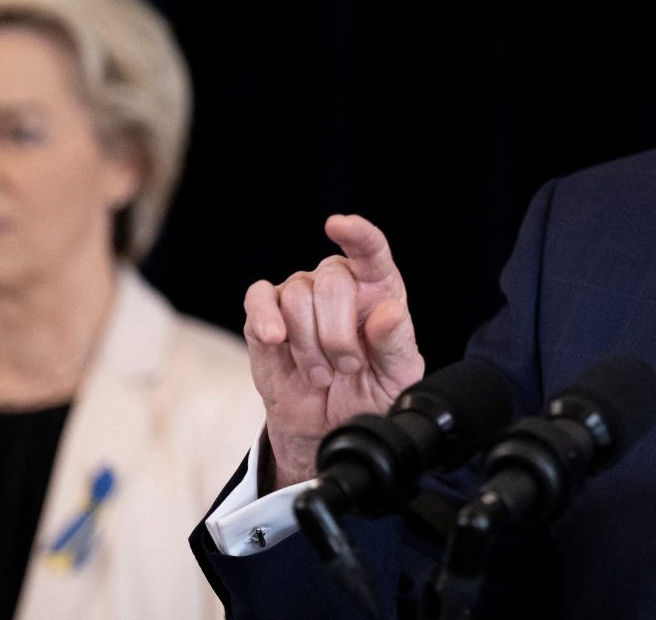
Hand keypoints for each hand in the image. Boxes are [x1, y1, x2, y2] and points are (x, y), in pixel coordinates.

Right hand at [244, 214, 424, 487]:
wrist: (328, 428)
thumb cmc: (367, 395)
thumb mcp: (396, 378)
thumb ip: (396, 345)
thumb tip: (388, 313)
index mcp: (377, 289)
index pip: (369, 249)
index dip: (356, 234)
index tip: (339, 225)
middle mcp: (338, 284)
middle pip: (330, 281)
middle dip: (338, 334)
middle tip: (347, 367)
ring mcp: (299, 296)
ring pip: (296, 295)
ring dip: (310, 345)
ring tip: (321, 373)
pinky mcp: (265, 316)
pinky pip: (259, 299)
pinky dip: (266, 317)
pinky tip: (276, 339)